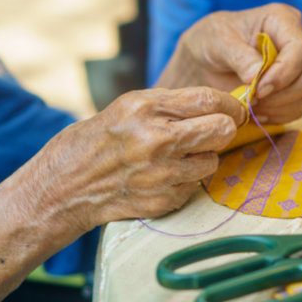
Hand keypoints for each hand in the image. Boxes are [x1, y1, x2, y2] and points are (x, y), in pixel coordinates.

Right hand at [31, 87, 244, 228]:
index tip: (235, 110)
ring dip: (203, 157)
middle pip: (221, 131)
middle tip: (215, 131)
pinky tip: (164, 176)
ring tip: (180, 156)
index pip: (208, 100)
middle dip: (223, 129)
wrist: (66, 185)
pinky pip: (195, 186)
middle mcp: (156, 140)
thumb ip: (171, 104)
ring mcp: (160, 174)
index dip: (230, 105)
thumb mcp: (128, 106)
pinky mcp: (162, 201)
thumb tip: (215, 105)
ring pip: (212, 162)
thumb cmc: (98, 139)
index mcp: (145, 108)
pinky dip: (186, 180)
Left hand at [157, 4, 301, 124]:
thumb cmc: (213, 40)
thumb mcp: (220, 42)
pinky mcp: (294, 87)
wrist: (207, 56)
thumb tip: (256, 76)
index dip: (283, 73)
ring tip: (253, 107)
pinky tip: (258, 113)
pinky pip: (299, 108)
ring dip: (281, 107)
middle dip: (284, 93)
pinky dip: (280, 116)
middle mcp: (298, 41)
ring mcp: (299, 66)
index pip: (299, 48)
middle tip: (255, 99)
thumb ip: (239, 57)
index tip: (259, 88)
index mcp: (283, 20)